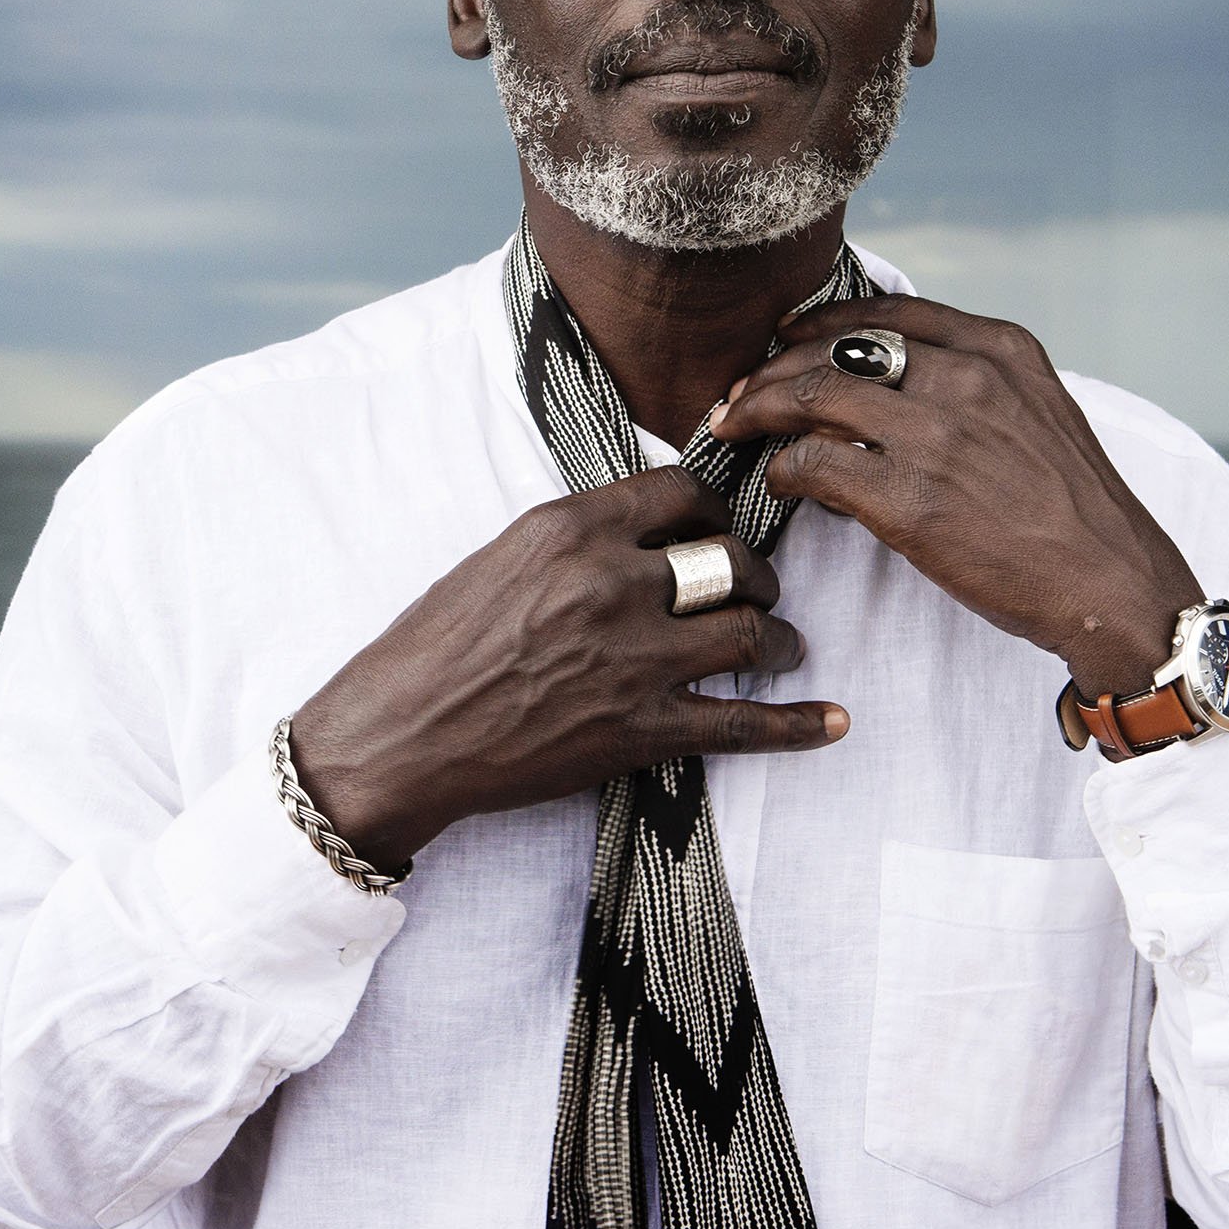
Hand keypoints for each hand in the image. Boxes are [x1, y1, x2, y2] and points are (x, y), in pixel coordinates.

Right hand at [288, 466, 844, 870]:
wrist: (397, 738)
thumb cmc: (433, 646)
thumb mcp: (500, 556)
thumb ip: (578, 537)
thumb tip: (643, 528)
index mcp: (570, 528)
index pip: (682, 491)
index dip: (715, 508)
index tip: (721, 525)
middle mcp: (610, 583)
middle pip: (728, 559)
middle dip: (757, 575)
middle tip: (758, 590)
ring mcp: (630, 659)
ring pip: (748, 631)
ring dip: (779, 637)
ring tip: (783, 645)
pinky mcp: (638, 731)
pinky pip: (740, 723)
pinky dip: (796, 726)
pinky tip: (831, 722)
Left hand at [709, 296, 1203, 702]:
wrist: (1113, 584)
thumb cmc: (1075, 513)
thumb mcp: (1039, 416)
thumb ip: (972, 391)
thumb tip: (885, 398)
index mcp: (999, 348)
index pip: (886, 313)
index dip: (821, 323)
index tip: (784, 341)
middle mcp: (966, 377)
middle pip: (836, 348)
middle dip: (775, 369)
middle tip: (740, 395)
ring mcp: (935, 435)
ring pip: (811, 395)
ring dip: (760, 410)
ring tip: (735, 428)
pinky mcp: (909, 498)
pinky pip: (814, 463)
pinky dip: (784, 469)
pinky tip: (780, 484)